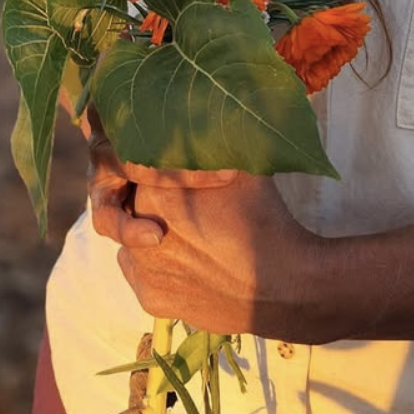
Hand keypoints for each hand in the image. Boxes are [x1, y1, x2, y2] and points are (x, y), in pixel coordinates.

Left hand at [87, 135, 328, 339]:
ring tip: (178, 224)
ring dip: (145, 227)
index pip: (135, 163)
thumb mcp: (241, 164)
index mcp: (156, 188)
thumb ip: (209, 143)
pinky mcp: (151, 298)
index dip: (151, 160)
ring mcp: (141, 267)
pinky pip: (137, 270)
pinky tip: (181, 254)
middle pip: (130, 200)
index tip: (165, 160)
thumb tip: (200, 114)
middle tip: (174, 195)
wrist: (284, 285)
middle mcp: (139, 227)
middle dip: (148, 195)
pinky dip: (152, 260)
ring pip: (128, 236)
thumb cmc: (264, 216)